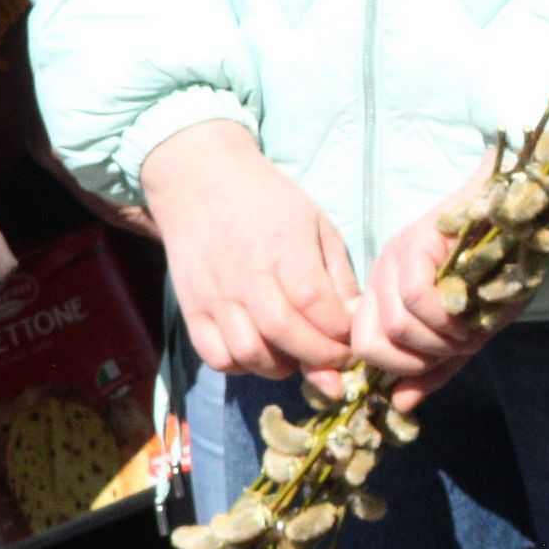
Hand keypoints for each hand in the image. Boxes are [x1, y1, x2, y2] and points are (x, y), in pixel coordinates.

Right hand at [141, 121, 358, 379]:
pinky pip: (216, 357)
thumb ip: (337, 274)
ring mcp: (215, 296)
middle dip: (321, 356)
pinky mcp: (191, 310)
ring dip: (284, 366)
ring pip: (250, 353)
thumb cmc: (269, 202)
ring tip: (301, 356)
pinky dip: (243, 366)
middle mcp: (246, 276)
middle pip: (286, 333)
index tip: (355, 340)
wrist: (201, 182)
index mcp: (284, 248)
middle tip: (338, 359)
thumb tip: (357, 320)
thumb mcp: (317, 225)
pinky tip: (263, 353)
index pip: (316, 304)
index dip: (341, 332)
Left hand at [350, 156, 500, 410]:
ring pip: (396, 325)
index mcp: (384, 296)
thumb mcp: (466, 329)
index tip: (443, 358)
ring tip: (473, 326)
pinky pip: (416, 297)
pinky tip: (472, 311)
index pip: (366, 349)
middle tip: (461, 345)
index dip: (402, 367)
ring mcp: (392, 257)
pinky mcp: (413, 242)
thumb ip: (435, 367)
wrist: (519, 210)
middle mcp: (379, 276)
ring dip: (441, 339)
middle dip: (421, 358)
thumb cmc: (498, 269)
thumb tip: (401, 405)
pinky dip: (445, 316)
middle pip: (373, 344)